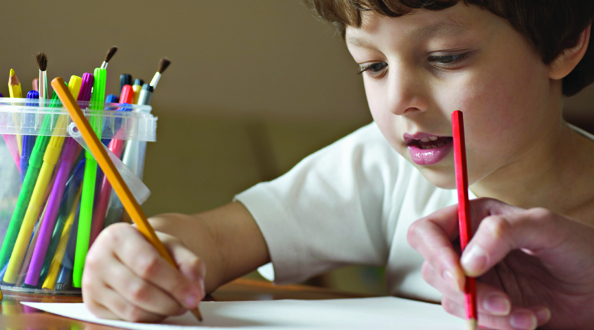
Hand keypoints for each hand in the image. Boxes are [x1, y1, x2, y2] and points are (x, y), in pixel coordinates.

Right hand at [83, 223, 205, 321]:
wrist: (127, 254)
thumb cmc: (151, 248)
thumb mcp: (172, 246)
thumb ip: (190, 263)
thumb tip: (195, 290)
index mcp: (118, 236)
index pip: (148, 265)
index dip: (175, 283)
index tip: (194, 296)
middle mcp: (98, 259)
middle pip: (139, 291)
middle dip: (170, 302)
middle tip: (189, 304)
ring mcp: (91, 284)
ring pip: (132, 310)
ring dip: (161, 313)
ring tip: (176, 304)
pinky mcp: (93, 304)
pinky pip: (125, 319)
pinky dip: (148, 318)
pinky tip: (158, 308)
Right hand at [407, 198, 593, 329]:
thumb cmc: (580, 248)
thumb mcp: (546, 226)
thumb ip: (503, 232)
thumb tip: (467, 260)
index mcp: (473, 219)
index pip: (426, 232)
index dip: (434, 254)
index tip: (460, 278)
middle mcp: (467, 248)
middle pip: (434, 272)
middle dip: (468, 293)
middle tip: (503, 301)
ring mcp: (475, 279)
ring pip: (453, 301)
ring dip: (489, 314)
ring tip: (525, 312)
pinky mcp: (486, 306)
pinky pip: (475, 321)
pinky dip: (502, 326)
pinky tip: (530, 317)